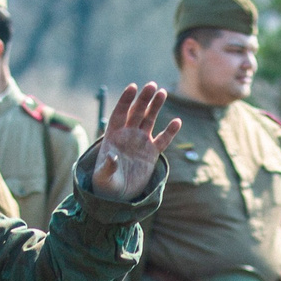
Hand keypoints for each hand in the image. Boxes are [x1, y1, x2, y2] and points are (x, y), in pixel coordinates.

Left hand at [91, 83, 178, 199]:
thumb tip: (113, 156)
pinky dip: (170, 131)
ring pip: (149, 120)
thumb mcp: (103, 177)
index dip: (125, 100)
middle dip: (144, 99)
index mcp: (113, 135)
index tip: (133, 87)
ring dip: (155, 107)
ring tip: (163, 92)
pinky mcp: (151, 153)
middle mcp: (127, 135)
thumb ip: (108, 166)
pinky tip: (177, 121)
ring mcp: (140, 142)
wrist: (118, 195)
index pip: (119, 113)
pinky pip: (162, 140)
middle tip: (152, 85)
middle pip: (136, 112)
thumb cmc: (106, 184)